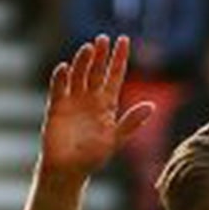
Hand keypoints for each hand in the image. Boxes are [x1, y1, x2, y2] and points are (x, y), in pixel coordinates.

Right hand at [40, 34, 153, 181]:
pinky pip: (59, 89)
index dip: (119, 58)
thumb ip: (131, 123)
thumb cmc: (93, 157)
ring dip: (83, 62)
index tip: (124, 40)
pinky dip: (60, 79)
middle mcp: (90, 98)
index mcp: (107, 104)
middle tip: (104, 38)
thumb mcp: (115, 140)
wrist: (69, 170)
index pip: (114, 75)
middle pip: (96, 71)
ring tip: (88, 48)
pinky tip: (64, 68)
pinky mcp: (57, 107)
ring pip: (78, 75)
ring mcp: (73, 100)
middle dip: (100, 55)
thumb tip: (151, 106)